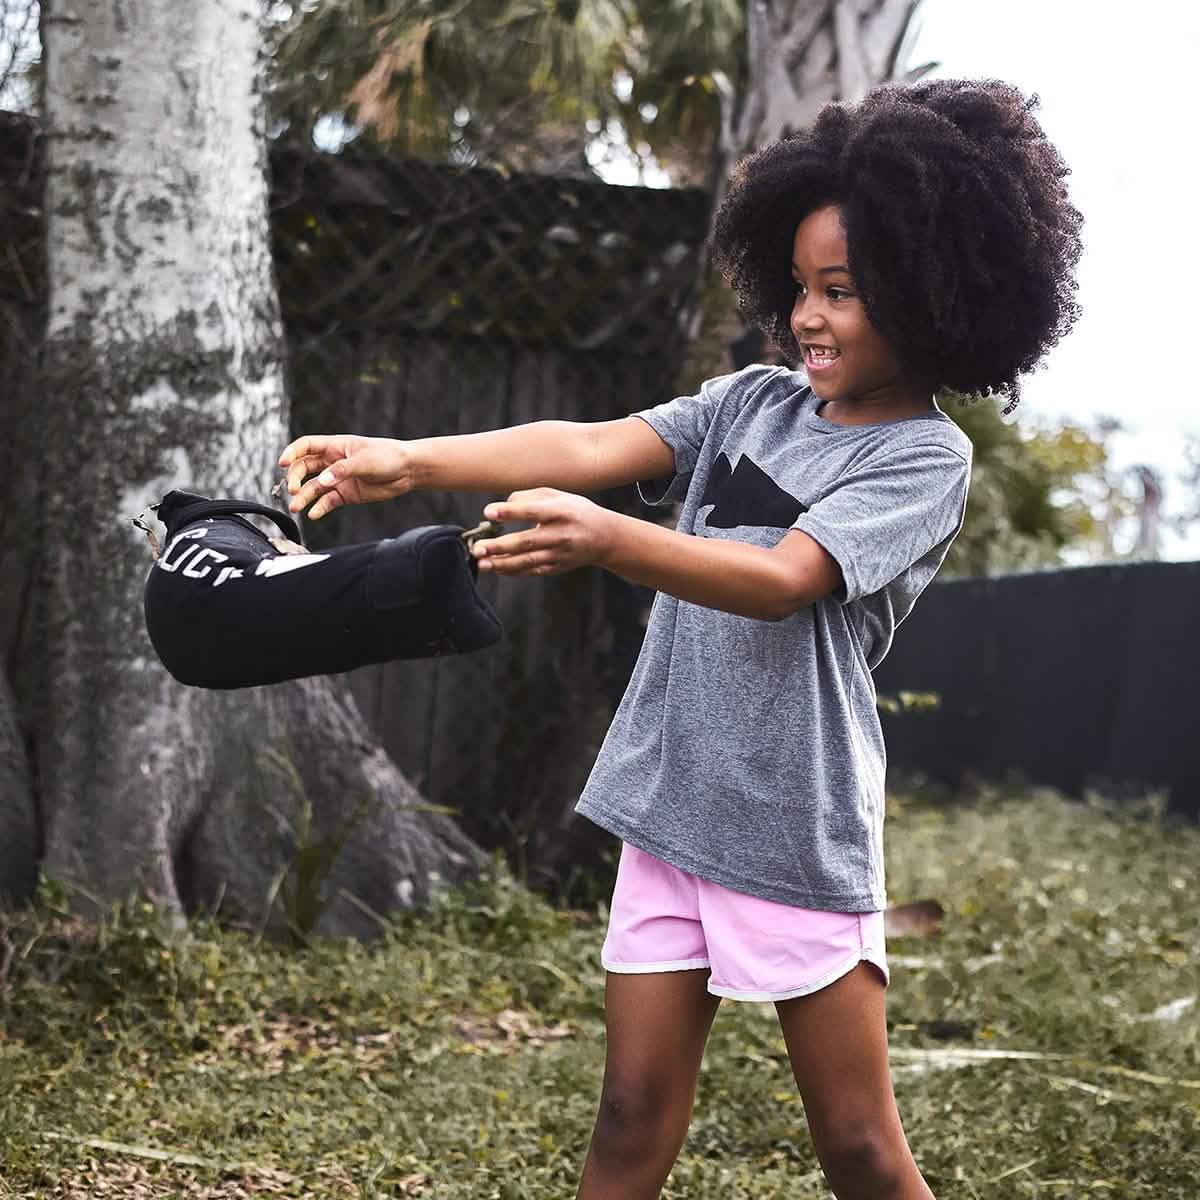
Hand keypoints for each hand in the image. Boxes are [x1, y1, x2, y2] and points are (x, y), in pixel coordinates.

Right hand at [277, 434, 414, 519]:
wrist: (408, 471)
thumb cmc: (388, 457)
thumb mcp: (364, 461)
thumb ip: (341, 471)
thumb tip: (322, 481)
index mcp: (335, 446)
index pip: (305, 446)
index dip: (291, 453)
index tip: (281, 464)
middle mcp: (333, 462)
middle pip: (304, 468)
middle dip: (295, 478)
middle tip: (292, 490)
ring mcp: (339, 478)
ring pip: (314, 487)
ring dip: (303, 496)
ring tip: (296, 508)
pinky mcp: (346, 493)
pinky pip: (328, 501)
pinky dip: (320, 508)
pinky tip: (313, 514)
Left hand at [470, 489, 616, 576]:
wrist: (604, 537)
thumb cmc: (576, 511)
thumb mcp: (559, 496)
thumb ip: (531, 496)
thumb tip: (503, 504)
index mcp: (562, 511)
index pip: (533, 511)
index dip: (511, 512)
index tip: (489, 513)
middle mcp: (561, 534)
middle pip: (527, 541)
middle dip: (499, 546)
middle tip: (478, 547)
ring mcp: (559, 554)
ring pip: (527, 561)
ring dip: (502, 563)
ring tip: (482, 562)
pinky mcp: (557, 567)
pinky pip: (532, 571)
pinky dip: (513, 571)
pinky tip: (497, 568)